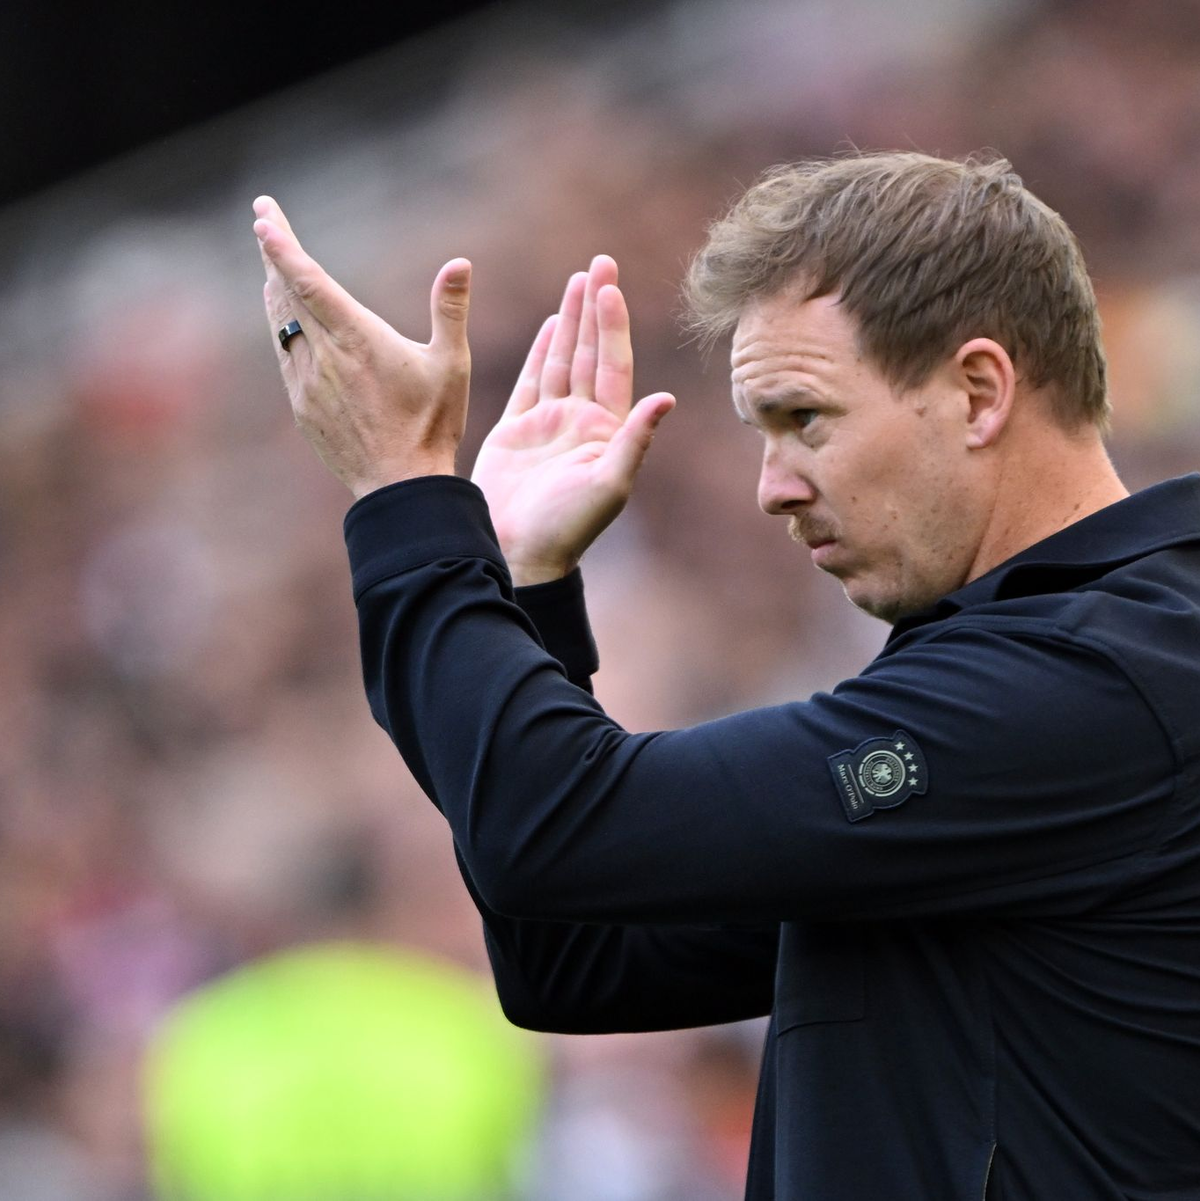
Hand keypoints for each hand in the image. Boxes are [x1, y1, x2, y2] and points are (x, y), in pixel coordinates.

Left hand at [253, 195, 470, 497]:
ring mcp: (307, 384)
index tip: (263, 218)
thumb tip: (460, 263)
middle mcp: (324, 357)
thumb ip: (450, 310)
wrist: (400, 486)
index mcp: (358, 339)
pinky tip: (285, 322)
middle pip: (286, 294)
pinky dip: (282, 328)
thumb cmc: (432, 425)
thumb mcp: (451, 365)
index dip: (283, 247)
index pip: (309, 281)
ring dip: (275, 290)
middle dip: (273, 255)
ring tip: (271, 265)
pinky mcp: (303, 407)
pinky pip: (285, 356)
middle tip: (263, 222)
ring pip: (281, 325)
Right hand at [471, 256, 674, 585]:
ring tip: (578, 280)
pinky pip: (533, 381)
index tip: (611, 285)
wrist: (519, 552)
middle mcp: (582, 421)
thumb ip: (635, 439)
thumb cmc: (567, 526)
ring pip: (562, 360)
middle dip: (595, 307)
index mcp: (607, 430)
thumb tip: (668, 397)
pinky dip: (542, 351)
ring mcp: (550, 425)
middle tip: (600, 263)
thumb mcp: (609, 483)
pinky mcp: (518, 432)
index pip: (612, 364)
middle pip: (590, 352)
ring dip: (571, 320)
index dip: (612, 324)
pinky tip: (553, 325)